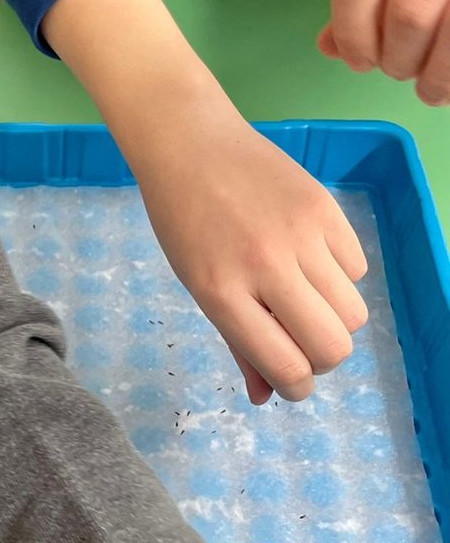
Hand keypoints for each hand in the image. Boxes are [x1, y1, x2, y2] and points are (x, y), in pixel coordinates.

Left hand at [135, 105, 367, 403]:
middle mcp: (265, 264)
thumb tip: (265, 398)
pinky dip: (338, 277)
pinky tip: (307, 260)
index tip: (294, 385)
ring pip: (352, 312)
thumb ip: (236, 343)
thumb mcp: (197, 285)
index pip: (285, 365)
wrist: (191, 144)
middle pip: (334, 346)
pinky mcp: (326, 207)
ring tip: (303, 300)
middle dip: (321, 360)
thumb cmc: (184, 221)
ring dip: (333, 320)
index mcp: (221, 292)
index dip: (297, 388)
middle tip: (300, 345)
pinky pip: (357, 268)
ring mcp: (300, 234)